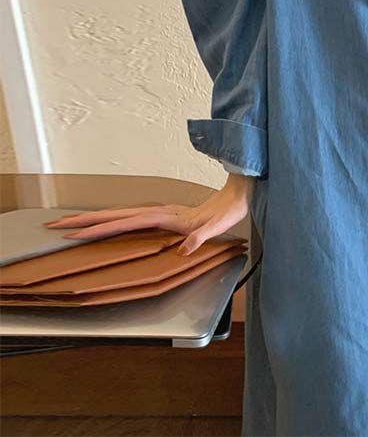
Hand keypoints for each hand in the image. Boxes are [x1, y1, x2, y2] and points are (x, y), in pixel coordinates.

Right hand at [42, 173, 257, 255]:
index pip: (124, 223)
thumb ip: (202, 237)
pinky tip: (106, 224)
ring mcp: (160, 211)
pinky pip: (130, 217)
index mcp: (165, 216)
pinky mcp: (164, 214)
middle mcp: (158, 211)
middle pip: (114, 215)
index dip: (100, 229)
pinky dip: (112, 220)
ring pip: (120, 215)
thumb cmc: (227, 212)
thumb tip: (186, 247)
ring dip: (95, 218)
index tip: (75, 233)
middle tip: (56, 224)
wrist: (236, 196)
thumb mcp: (217, 227)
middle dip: (85, 220)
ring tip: (71, 222)